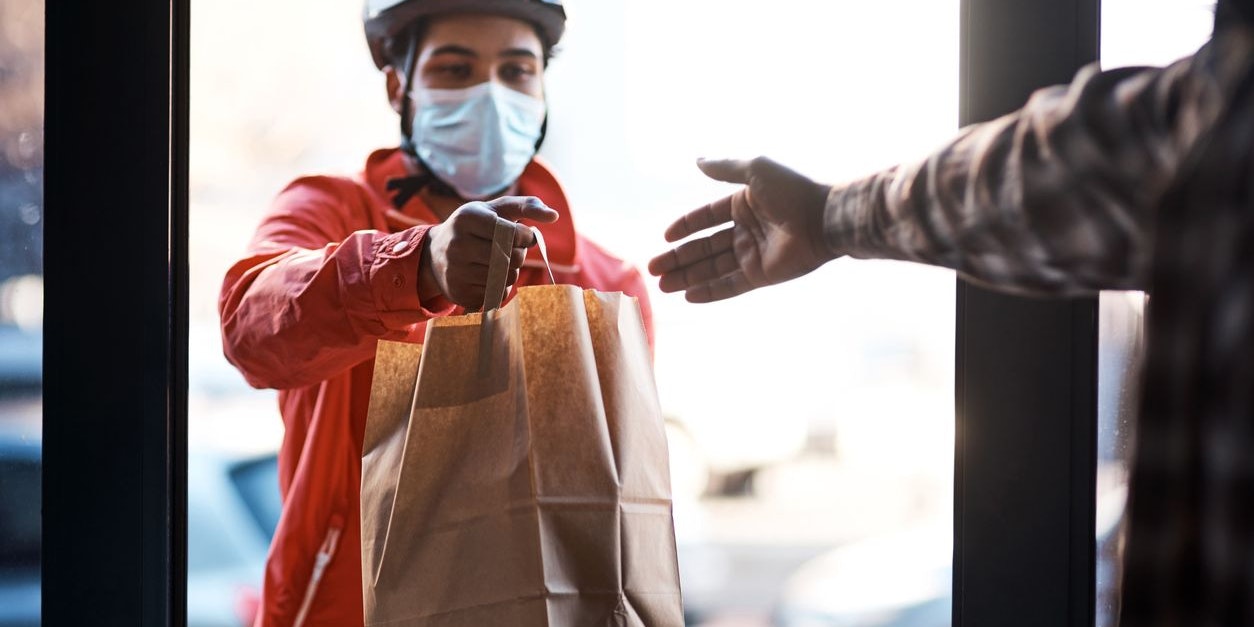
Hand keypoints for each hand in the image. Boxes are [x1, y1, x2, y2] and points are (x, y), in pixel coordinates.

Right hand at [419, 196, 558, 307]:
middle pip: (511, 258)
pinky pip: (496, 294)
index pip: (511, 233)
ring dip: (512, 272)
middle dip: (520, 255)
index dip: (525, 237)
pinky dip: (500, 287)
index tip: (524, 236)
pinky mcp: (458, 292)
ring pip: (505, 278)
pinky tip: (488, 276)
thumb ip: (526, 206)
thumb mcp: (495, 210)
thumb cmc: (474, 227)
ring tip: (500, 262)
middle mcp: (458, 244)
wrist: (434, 254)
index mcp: (468, 218)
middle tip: (512, 250)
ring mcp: (456, 270)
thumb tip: (554, 216)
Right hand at [648, 157, 836, 302]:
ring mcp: (753, 254)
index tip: (664, 237)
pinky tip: (687, 297)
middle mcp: (746, 230)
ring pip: (712, 268)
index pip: (706, 218)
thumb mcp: (754, 170)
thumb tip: (697, 160)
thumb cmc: (792, 191)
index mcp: (743, 204)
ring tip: (662, 285)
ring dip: (687, 277)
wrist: (824, 218)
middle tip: (653, 268)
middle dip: (678, 258)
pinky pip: (730, 286)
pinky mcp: (762, 275)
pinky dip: (710, 292)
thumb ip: (724, 168)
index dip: (685, 227)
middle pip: (704, 247)